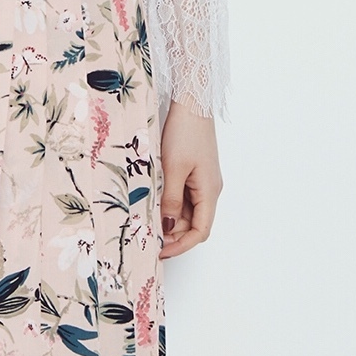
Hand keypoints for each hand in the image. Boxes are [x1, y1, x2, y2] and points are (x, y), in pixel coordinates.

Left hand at [159, 101, 221, 258]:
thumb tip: (168, 228)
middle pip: (193, 224)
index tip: (160, 251)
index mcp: (209, 192)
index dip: (181, 245)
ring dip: (169, 219)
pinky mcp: (194, 172)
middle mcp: (209, 190)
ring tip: (146, 220)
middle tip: (146, 235)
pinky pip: (182, 197)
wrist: (192, 104)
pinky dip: (169, 204)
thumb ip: (171, 201)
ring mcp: (202, 181)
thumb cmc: (185, 133)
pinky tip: (152, 202)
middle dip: (173, 234)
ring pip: (187, 212)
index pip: (200, 232)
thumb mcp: (173, 169)